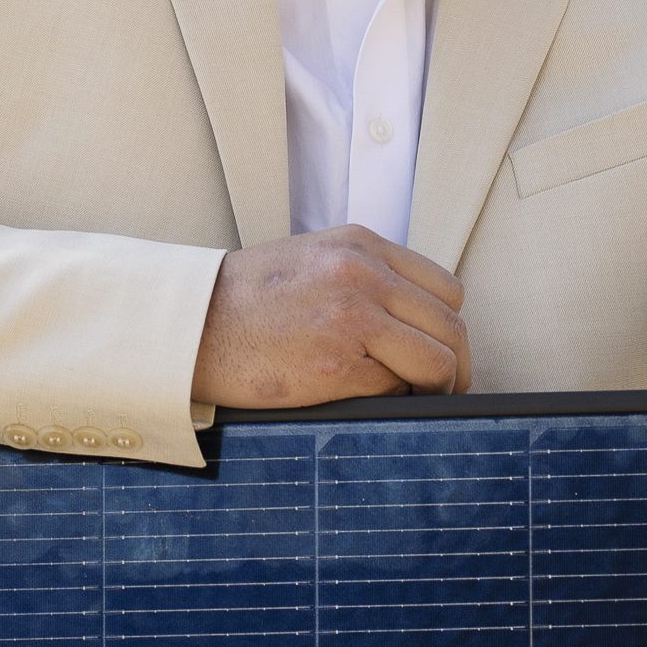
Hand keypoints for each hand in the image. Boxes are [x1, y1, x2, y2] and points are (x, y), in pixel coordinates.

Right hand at [194, 224, 470, 408]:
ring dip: (434, 388)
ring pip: (435, 362)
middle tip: (446, 388)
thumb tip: (417, 320)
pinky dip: (392, 400)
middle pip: (450, 326)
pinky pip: (396, 389)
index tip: (445, 351)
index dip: (450, 328)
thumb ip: (367, 274)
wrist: (191, 326)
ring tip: (418, 400)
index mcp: (360, 246)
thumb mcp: (313, 258)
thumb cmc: (245, 299)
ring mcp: (352, 319)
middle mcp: (363, 275)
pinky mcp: (337, 366)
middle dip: (455, 366)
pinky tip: (369, 399)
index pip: (445, 288)